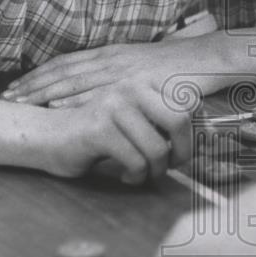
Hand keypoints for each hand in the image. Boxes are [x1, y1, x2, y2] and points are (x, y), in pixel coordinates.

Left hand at [2, 42, 190, 107]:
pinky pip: (99, 94)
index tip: (18, 85)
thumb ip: (119, 73)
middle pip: (64, 71)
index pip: (67, 62)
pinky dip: (74, 101)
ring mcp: (122, 71)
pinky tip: (56, 108)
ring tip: (21, 104)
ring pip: (75, 81)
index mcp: (112, 52)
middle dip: (33, 84)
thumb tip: (99, 87)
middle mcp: (112, 59)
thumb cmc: (178, 65)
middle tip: (7, 97)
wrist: (206, 58)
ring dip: (45, 93)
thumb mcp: (142, 64)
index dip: (40, 74)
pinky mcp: (135, 84)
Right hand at [41, 79, 191, 184]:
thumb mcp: (135, 118)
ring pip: (158, 148)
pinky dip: (136, 176)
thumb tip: (209, 132)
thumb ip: (163, 118)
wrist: (47, 134)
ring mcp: (115, 104)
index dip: (194, 131)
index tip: (184, 151)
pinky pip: (136, 161)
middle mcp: (131, 86)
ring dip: (155, 171)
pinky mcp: (100, 128)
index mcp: (143, 80)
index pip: (188, 103)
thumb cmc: (97, 132)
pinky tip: (126, 176)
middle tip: (172, 166)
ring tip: (144, 174)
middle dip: (183, 151)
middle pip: (181, 121)